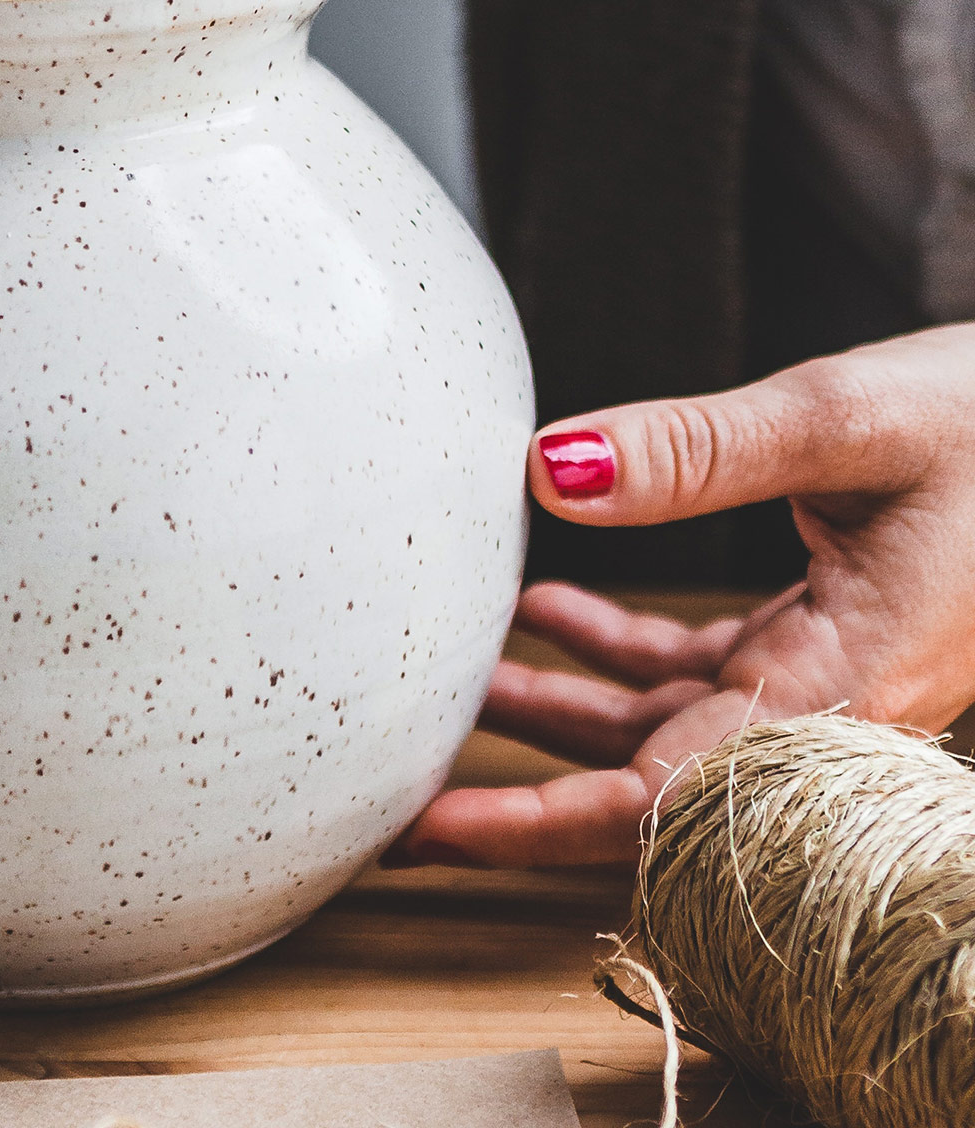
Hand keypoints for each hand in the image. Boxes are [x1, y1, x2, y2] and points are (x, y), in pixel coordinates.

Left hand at [391, 324, 974, 866]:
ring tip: (448, 682)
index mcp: (844, 685)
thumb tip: (547, 472)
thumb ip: (697, 450)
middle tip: (403, 790)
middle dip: (522, 794)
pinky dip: (614, 645)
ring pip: (659, 724)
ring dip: (552, 707)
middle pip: (647, 785)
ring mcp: (820, 676)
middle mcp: (828, 705)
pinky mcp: (817, 638)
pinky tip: (545, 609)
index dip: (539, 824)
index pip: (667, 797)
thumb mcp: (844, 418)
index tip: (430, 829)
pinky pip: (696, 671)